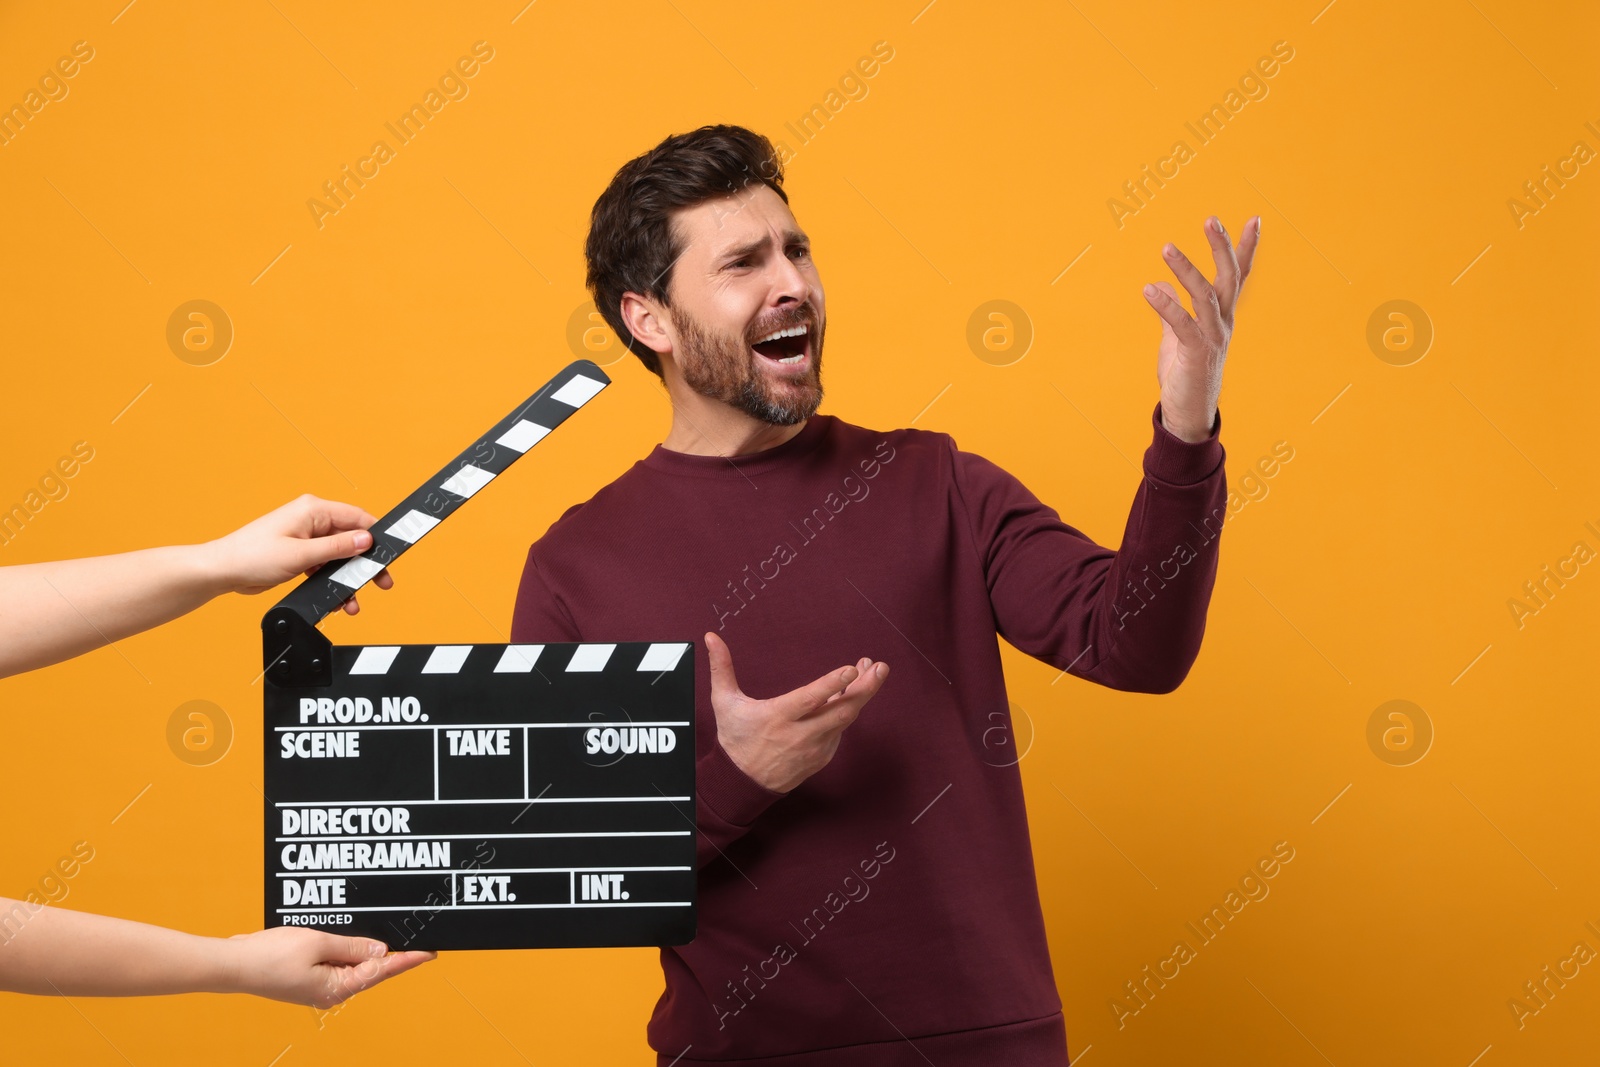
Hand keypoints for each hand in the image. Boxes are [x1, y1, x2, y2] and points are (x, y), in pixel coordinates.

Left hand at [204, 495, 393, 614]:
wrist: (222, 572)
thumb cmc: (251, 556)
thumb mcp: (301, 554)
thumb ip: (337, 547)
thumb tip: (366, 540)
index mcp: (312, 510)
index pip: (357, 517)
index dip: (376, 536)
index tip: (390, 552)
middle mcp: (312, 521)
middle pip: (352, 539)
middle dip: (366, 562)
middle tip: (381, 581)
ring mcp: (306, 537)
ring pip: (340, 556)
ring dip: (348, 577)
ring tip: (354, 598)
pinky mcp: (301, 554)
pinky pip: (326, 565)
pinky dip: (333, 580)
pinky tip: (337, 597)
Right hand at [223, 927, 434, 1007]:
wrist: (233, 964)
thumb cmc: (270, 955)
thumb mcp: (318, 943)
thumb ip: (353, 946)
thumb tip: (380, 952)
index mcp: (337, 987)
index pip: (382, 971)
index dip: (408, 959)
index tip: (431, 951)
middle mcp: (331, 991)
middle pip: (370, 969)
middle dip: (391, 953)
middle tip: (414, 936)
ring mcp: (318, 985)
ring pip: (353, 964)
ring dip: (367, 948)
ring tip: (387, 931)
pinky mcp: (307, 976)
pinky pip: (335, 961)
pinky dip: (346, 948)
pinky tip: (352, 935)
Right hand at [705, 630, 889, 793]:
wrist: (743, 783)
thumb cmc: (735, 738)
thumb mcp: (724, 702)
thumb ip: (721, 667)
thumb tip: (711, 637)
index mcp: (777, 717)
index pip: (810, 699)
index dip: (832, 684)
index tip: (851, 669)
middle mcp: (800, 734)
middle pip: (840, 711)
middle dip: (864, 689)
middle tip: (880, 667)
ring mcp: (814, 748)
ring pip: (845, 720)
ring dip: (860, 695)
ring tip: (871, 672)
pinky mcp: (822, 756)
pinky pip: (839, 731)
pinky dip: (847, 711)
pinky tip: (851, 693)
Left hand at [1144, 215, 1260, 442]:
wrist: (1187, 415)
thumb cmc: (1184, 376)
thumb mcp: (1175, 338)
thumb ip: (1171, 312)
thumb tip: (1162, 286)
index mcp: (1221, 316)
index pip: (1238, 276)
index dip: (1246, 248)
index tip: (1255, 218)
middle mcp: (1223, 323)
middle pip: (1229, 278)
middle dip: (1222, 247)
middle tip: (1211, 220)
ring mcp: (1213, 337)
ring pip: (1206, 296)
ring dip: (1187, 270)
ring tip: (1166, 247)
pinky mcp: (1197, 353)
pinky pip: (1182, 323)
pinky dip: (1166, 305)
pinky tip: (1148, 289)